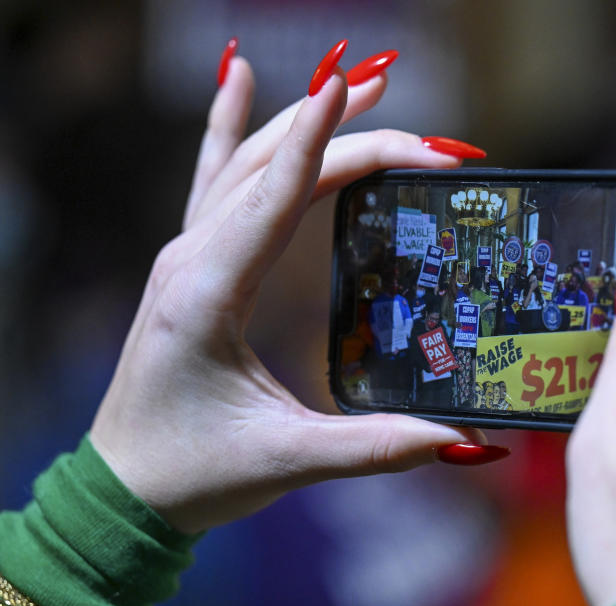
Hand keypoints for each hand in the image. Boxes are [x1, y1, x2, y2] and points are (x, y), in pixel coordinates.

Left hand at [90, 48, 487, 533]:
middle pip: (272, 171)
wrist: (126, 487)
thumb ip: (377, 446)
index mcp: (207, 296)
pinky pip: (214, 180)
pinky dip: (229, 128)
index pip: (273, 197)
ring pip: (245, 165)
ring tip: (357, 85)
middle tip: (420, 133)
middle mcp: (191, 262)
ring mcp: (186, 258)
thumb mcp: (287, 460)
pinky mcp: (193, 266)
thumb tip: (462, 439)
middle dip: (345, 138)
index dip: (320, 140)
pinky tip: (238, 79)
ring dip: (301, 123)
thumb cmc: (192, 472)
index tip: (349, 85)